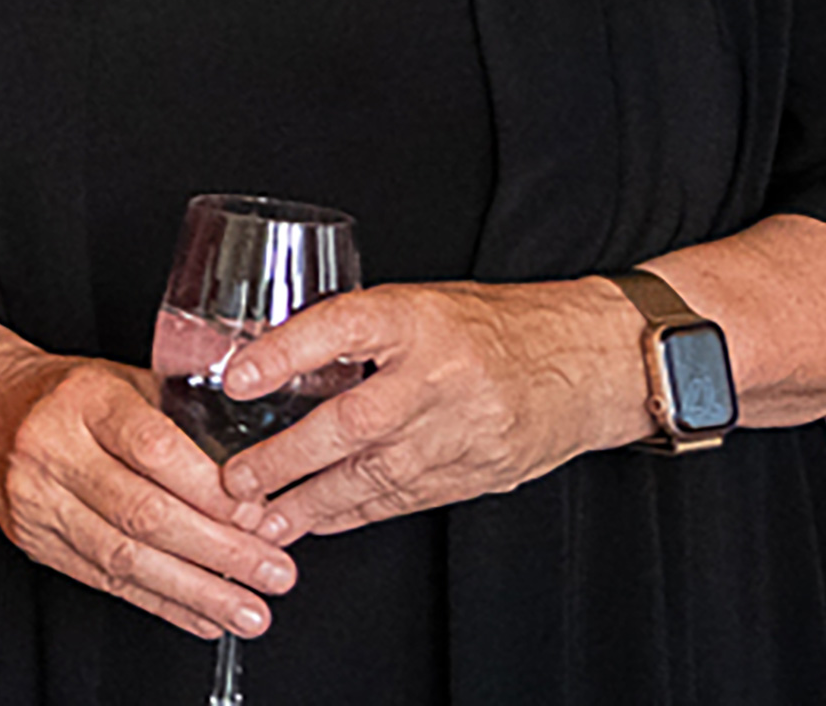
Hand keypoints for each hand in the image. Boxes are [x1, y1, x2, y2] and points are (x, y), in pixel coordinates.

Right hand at [0, 349, 295, 640]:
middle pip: (143, 512)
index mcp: (84, 400)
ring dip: (196, 591)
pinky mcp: (36, 541)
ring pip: (124, 557)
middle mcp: (53, 449)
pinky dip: (162, 604)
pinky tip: (204, 618)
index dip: (212, 490)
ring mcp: (38, 500)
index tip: (262, 515)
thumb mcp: (126, 379)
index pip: (153, 449)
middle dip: (220, 551)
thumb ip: (188, 411)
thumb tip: (267, 455)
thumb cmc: (69, 396)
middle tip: (275, 572)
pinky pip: (105, 582)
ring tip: (250, 611)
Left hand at [210, 277, 646, 533]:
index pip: (343, 327)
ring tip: (263, 519)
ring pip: (377, 475)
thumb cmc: (490, 327)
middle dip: (288, 458)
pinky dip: (355, 513)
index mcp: (418, 318)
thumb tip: (259, 352)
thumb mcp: (418, 303)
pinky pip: (404, 499)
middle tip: (236, 480)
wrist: (588, 363)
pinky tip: (317, 521)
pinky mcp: (478, 472)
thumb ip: (352, 331)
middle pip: (353, 421)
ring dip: (313, 502)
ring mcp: (463, 431)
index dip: (285, 352)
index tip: (236, 378)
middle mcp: (440, 375)